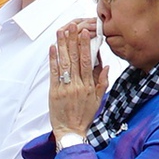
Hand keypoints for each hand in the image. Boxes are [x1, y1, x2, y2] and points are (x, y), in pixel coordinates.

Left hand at [46, 20, 105, 138]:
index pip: (87, 61)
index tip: (85, 33)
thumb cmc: (84, 116)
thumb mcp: (98, 100)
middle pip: (75, 59)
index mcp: (89, 86)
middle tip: (72, 26)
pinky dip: (53, 60)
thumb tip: (105, 66)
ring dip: (62, 46)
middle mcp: (77, 85)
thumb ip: (102, 82)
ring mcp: (64, 87)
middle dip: (73, 40)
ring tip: (61, 32)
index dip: (85, 45)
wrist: (70, 131)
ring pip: (64, 63)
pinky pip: (53, 73)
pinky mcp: (54, 91)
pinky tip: (52, 48)